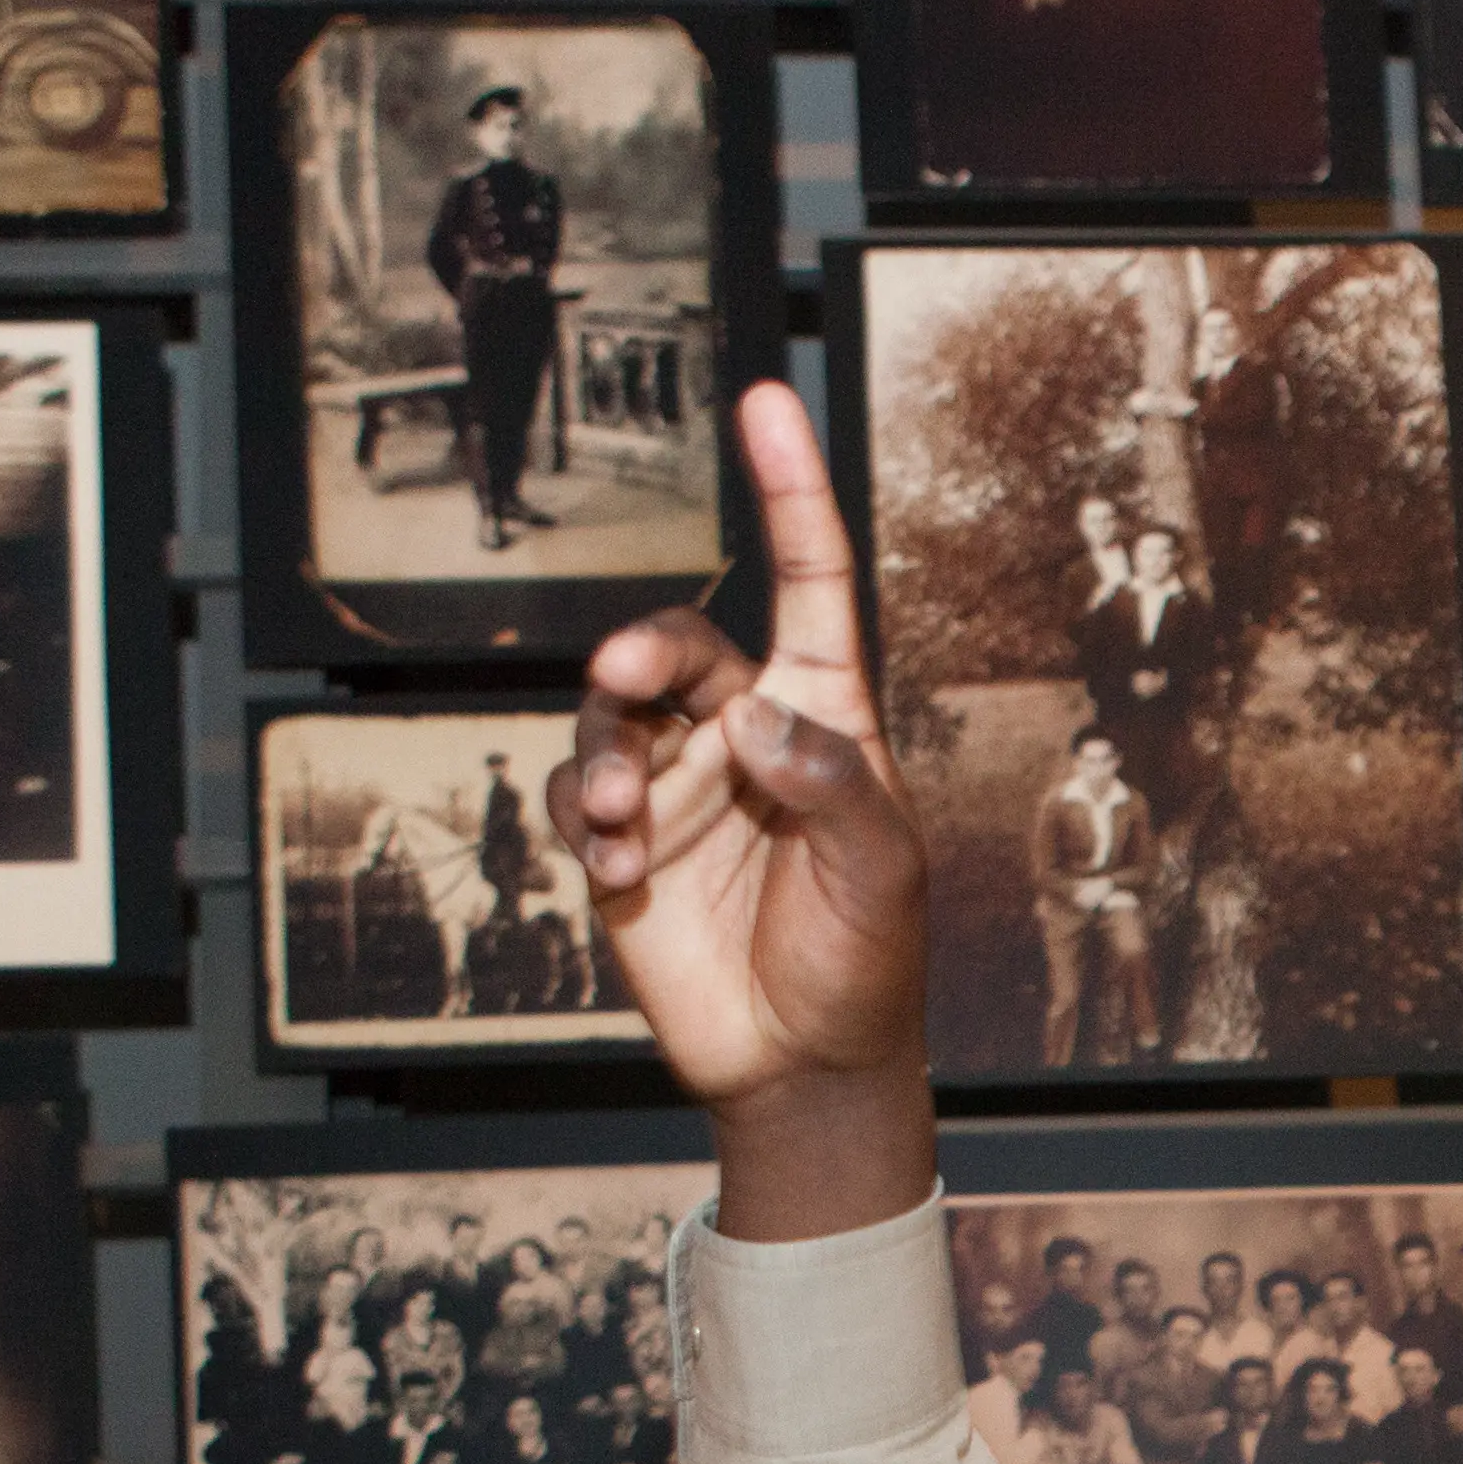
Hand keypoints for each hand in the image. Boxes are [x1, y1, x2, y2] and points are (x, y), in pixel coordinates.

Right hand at [570, 384, 929, 1237]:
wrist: (801, 1064)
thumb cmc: (866, 960)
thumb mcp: (881, 871)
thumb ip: (830, 783)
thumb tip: (753, 713)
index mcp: (825, 713)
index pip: (809, 579)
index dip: (789, 490)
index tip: (764, 399)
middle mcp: (745, 731)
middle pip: (676, 643)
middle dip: (642, 644)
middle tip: (622, 667)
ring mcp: (680, 784)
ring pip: (611, 714)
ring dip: (609, 756)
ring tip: (630, 826)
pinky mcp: (625, 843)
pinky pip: (581, 795)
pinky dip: (592, 824)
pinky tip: (626, 876)